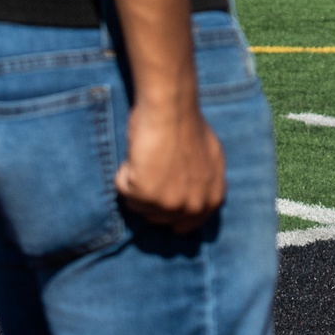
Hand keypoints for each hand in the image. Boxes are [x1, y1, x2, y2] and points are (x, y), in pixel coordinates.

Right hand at [115, 98, 225, 231]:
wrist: (172, 109)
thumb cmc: (188, 127)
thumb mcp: (210, 160)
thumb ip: (203, 185)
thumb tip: (193, 200)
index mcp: (212, 200)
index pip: (185, 225)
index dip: (169, 209)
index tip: (161, 194)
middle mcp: (193, 207)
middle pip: (157, 217)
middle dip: (150, 193)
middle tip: (156, 165)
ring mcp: (170, 204)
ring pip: (137, 205)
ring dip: (137, 183)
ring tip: (150, 157)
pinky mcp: (146, 195)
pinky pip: (123, 190)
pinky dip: (125, 173)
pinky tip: (139, 154)